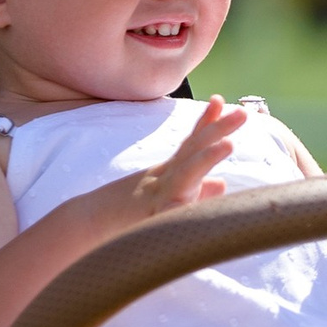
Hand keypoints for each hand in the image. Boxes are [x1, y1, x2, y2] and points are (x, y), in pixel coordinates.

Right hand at [95, 98, 244, 225]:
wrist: (84, 226)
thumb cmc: (125, 213)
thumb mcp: (163, 196)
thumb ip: (195, 188)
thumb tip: (223, 183)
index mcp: (169, 174)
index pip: (192, 144)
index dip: (209, 123)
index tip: (222, 100)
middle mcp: (163, 179)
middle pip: (193, 150)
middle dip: (217, 129)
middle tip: (242, 113)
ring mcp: (155, 198)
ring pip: (184, 176)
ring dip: (206, 158)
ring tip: (228, 145)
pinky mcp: (147, 221)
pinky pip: (167, 215)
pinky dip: (180, 208)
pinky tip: (198, 202)